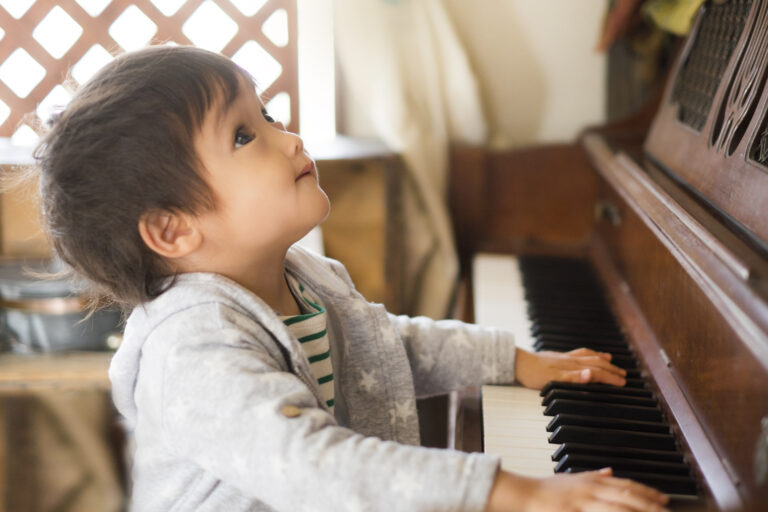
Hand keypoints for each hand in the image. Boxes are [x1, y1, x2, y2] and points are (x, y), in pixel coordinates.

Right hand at [486, 468, 669, 511]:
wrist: (525, 494)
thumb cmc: (547, 489)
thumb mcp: (572, 478)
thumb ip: (593, 475)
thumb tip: (610, 471)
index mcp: (591, 481)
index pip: (625, 484)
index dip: (646, 492)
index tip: (663, 499)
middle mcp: (590, 490)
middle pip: (625, 496)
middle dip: (648, 505)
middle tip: (666, 511)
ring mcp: (582, 503)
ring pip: (616, 509)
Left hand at [515, 347, 625, 389]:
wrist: (518, 363)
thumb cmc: (533, 374)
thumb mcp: (553, 380)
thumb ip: (573, 378)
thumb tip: (592, 374)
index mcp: (572, 367)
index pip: (596, 372)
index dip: (610, 377)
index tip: (623, 382)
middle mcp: (571, 360)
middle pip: (595, 363)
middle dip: (610, 368)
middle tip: (623, 374)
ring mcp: (565, 357)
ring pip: (588, 356)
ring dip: (601, 359)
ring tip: (611, 360)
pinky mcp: (558, 356)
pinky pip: (578, 353)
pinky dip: (588, 354)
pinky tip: (588, 355)